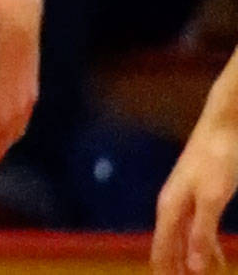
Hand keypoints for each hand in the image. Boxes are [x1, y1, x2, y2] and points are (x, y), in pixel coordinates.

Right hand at [155, 120, 237, 274]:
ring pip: (183, 239)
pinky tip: (215, 257)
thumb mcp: (213, 199)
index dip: (164, 271)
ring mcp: (185, 200)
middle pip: (170, 246)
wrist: (224, 126)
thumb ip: (203, 233)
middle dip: (176, 269)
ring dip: (191, 262)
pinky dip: (204, 247)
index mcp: (170, 208)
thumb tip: (194, 268)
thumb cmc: (218, 158)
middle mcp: (172, 205)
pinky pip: (197, 229)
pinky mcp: (199, 195)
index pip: (162, 249)